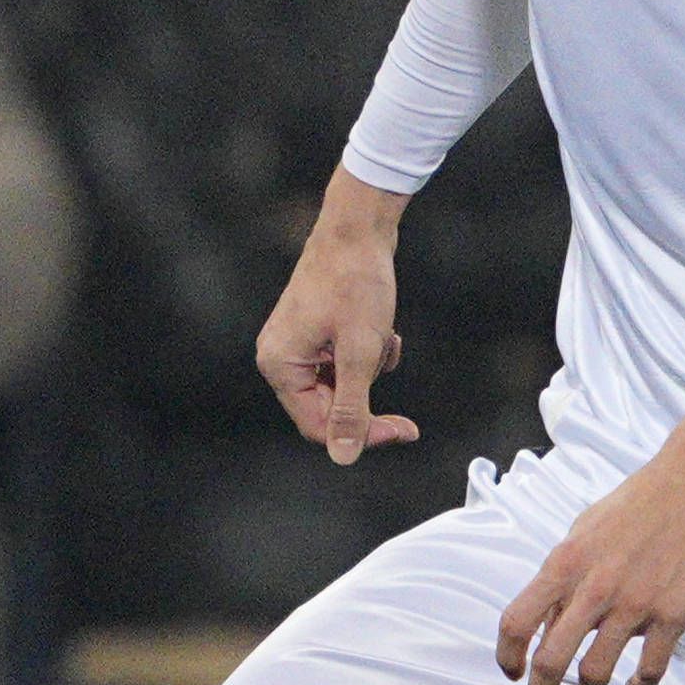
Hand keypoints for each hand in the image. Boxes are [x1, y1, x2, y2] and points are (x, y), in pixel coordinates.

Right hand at [256, 171, 414, 463]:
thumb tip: (343, 457)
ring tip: (383, 336)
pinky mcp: (314, 333)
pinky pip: (344, 364)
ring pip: (342, 386)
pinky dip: (368, 353)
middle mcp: (280, 358)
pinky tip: (380, 327)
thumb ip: (352, 408)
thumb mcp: (360, 352)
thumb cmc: (355, 282)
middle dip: (368, 397)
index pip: (318, 426)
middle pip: (329, 409)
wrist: (358, 227)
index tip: (404, 430)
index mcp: (280, 365)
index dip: (362, 434)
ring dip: (370, 371)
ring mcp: (296, 345)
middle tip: (402, 402)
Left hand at [498, 408, 684, 684]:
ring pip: (596, 674)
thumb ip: (563, 577)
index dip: (507, 657)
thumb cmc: (638, 502)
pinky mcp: (674, 615)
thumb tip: (550, 622)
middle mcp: (594, 588)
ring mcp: (635, 604)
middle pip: (550, 661)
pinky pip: (650, 669)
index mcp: (564, 564)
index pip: (516, 622)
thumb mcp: (583, 530)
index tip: (513, 673)